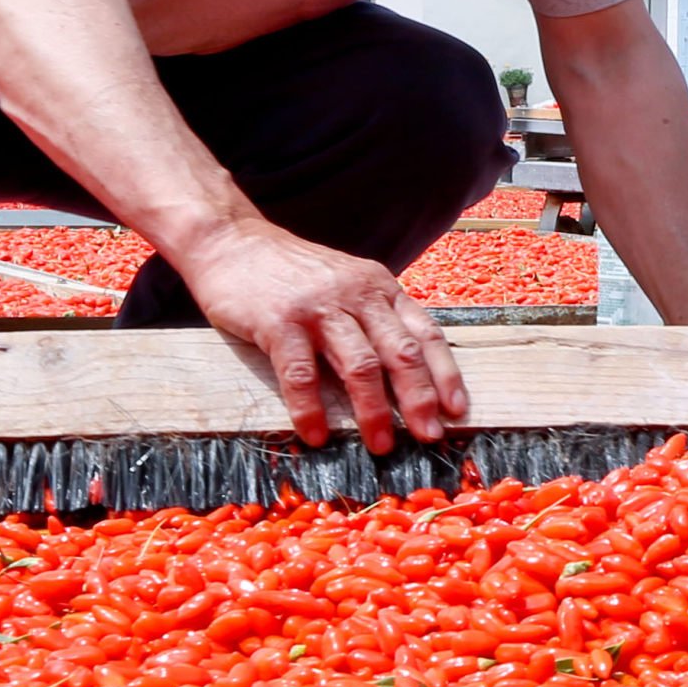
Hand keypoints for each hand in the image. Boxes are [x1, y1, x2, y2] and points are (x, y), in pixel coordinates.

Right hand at [176, 219, 470, 451]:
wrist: (231, 241)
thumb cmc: (292, 274)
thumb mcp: (347, 284)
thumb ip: (375, 318)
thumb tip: (408, 375)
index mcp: (379, 288)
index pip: (426, 333)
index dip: (445, 374)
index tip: (457, 410)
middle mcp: (357, 294)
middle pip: (401, 353)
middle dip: (419, 399)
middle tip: (429, 437)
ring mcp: (319, 308)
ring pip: (360, 365)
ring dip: (375, 411)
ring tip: (381, 445)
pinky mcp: (280, 322)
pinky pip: (301, 374)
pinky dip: (311, 409)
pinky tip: (316, 435)